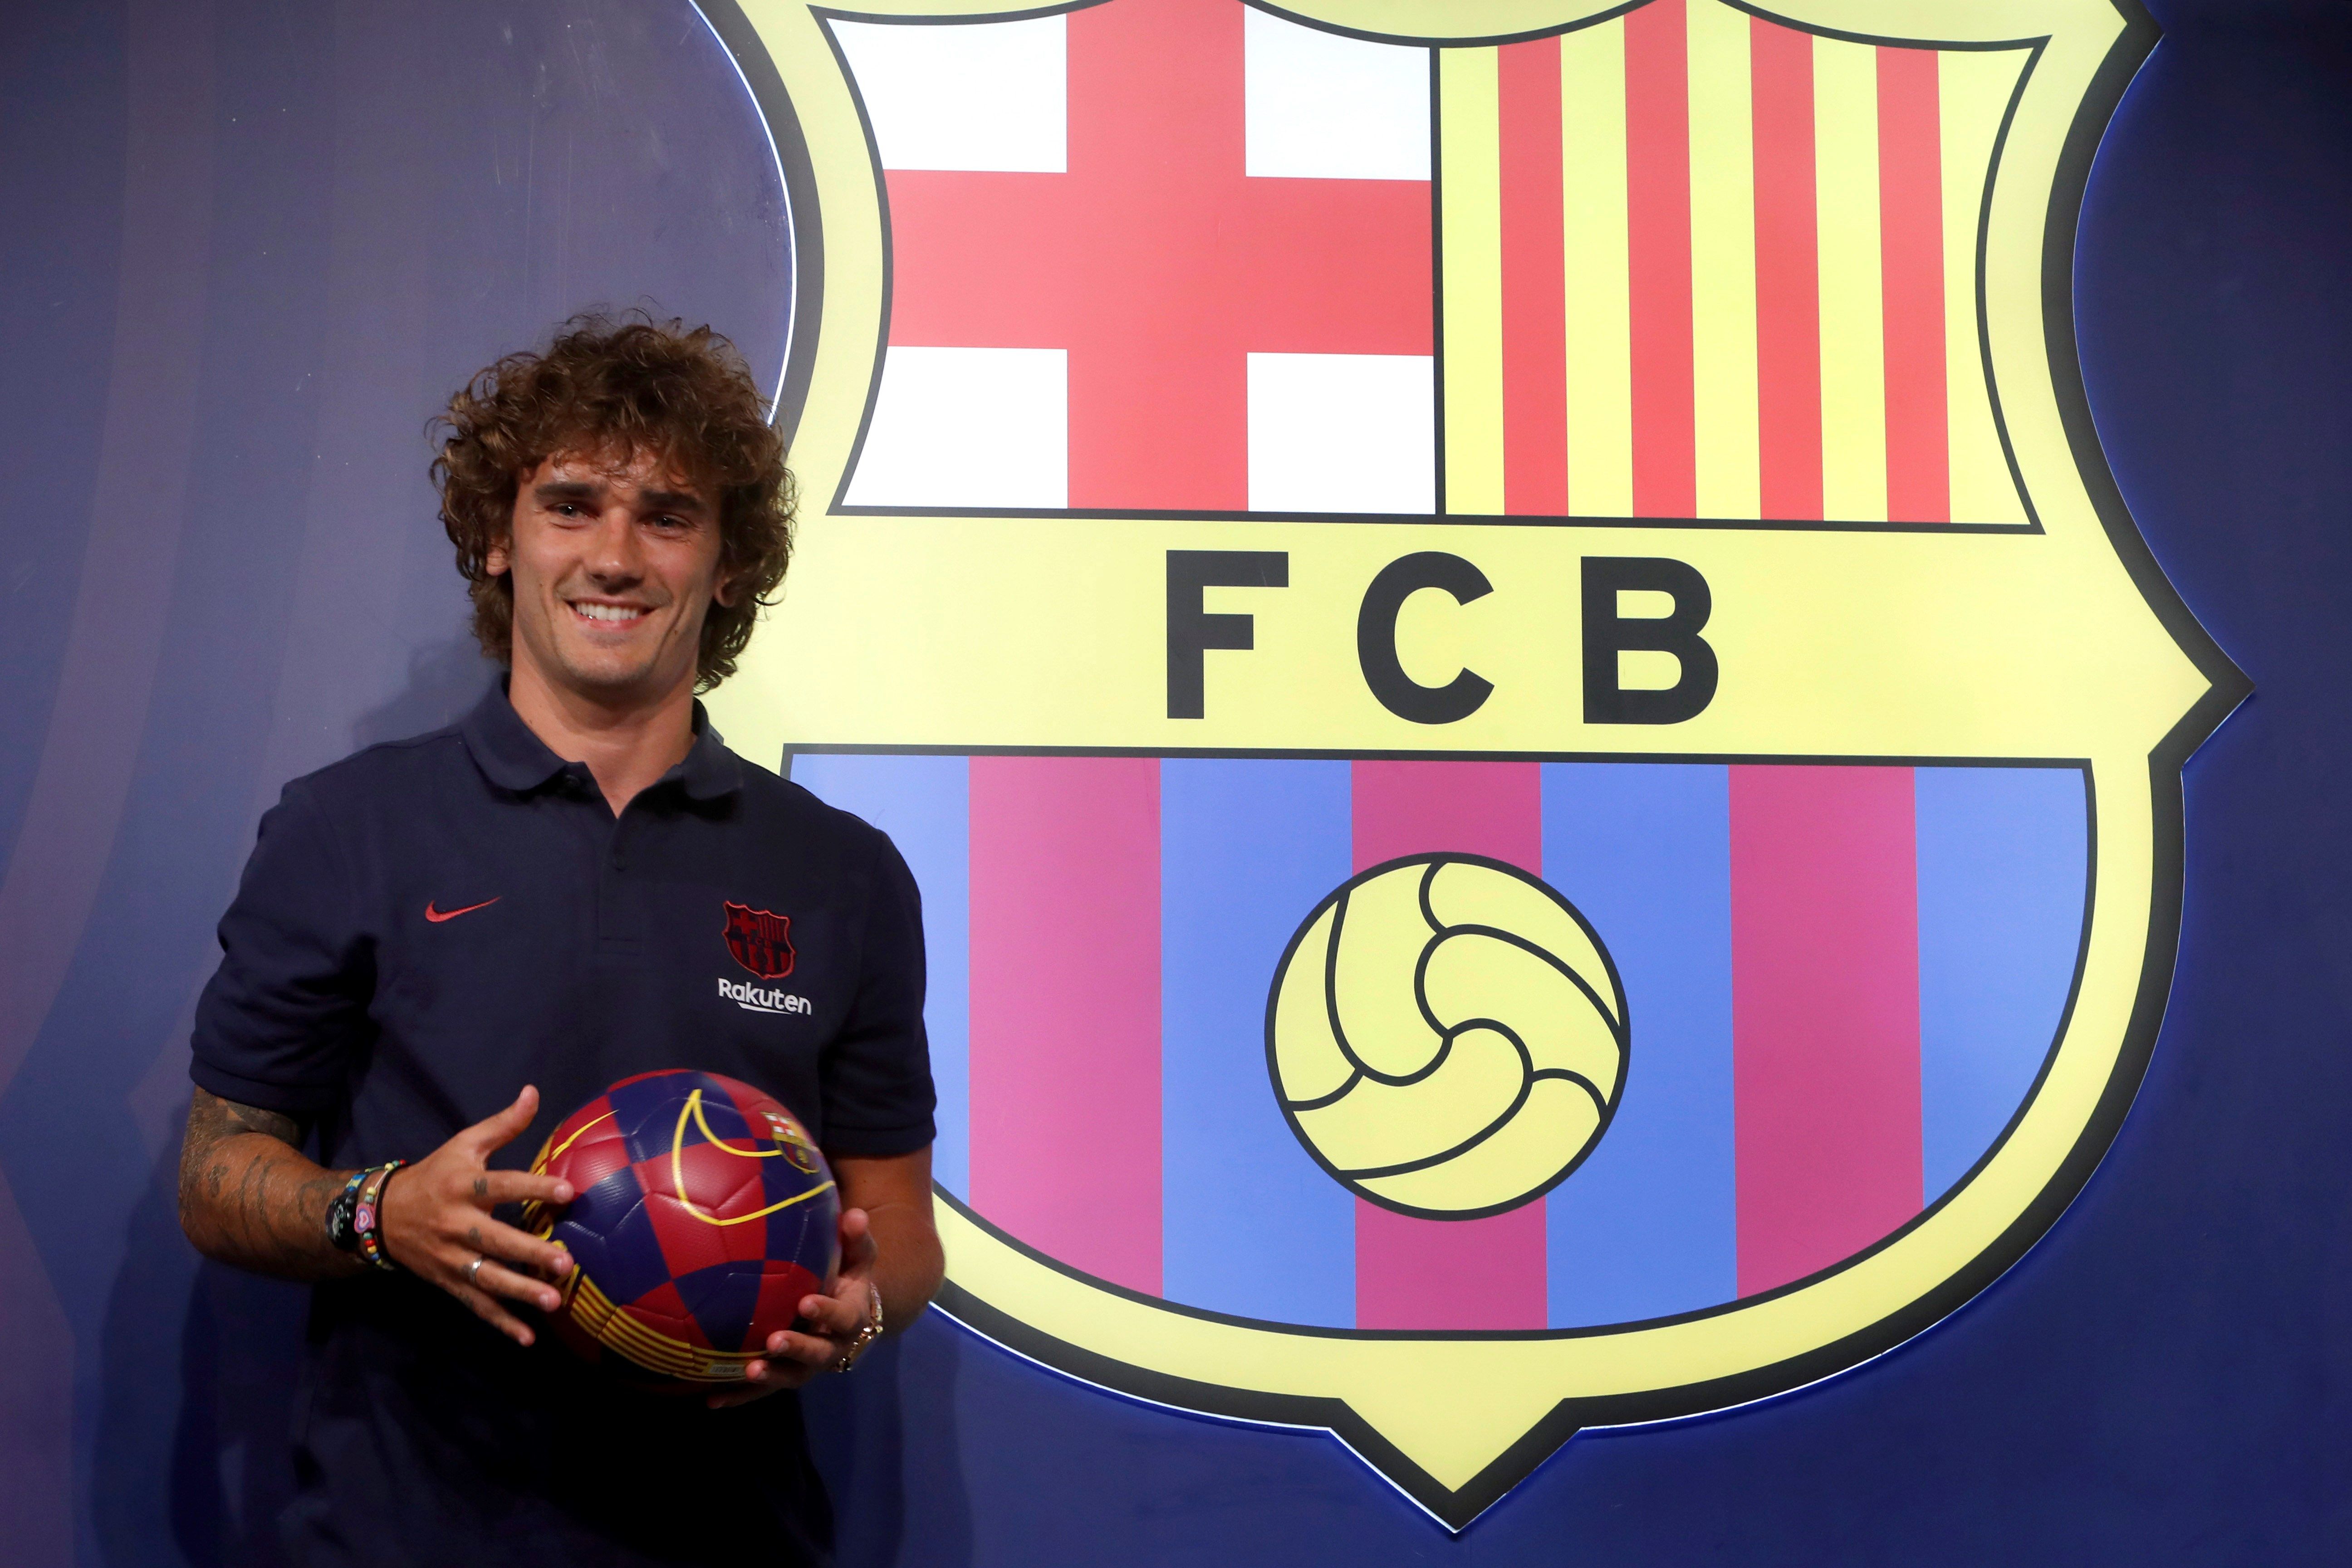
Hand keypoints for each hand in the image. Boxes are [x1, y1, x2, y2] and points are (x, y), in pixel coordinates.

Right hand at [376, 1084, 575, 1345]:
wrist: (380, 1215)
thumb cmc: (435, 1174)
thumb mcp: (463, 1144)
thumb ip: (503, 1124)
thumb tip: (534, 1092)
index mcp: (463, 1187)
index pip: (503, 1185)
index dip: (535, 1186)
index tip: (569, 1191)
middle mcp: (457, 1225)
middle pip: (496, 1241)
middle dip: (530, 1254)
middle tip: (566, 1263)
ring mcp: (451, 1259)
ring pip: (487, 1279)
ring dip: (520, 1293)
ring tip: (553, 1301)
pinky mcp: (449, 1282)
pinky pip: (476, 1305)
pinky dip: (500, 1323)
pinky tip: (528, 1338)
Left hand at [706, 1207, 877, 1407]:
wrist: (850, 1319)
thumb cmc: (848, 1279)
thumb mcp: (858, 1259)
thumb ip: (857, 1240)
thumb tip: (855, 1215)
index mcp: (850, 1319)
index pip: (842, 1318)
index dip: (826, 1313)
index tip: (806, 1302)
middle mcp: (831, 1348)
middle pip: (817, 1355)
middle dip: (796, 1349)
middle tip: (774, 1341)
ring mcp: (807, 1366)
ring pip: (790, 1376)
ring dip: (770, 1376)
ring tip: (748, 1371)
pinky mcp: (785, 1375)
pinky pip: (762, 1391)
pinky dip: (739, 1395)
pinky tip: (712, 1400)